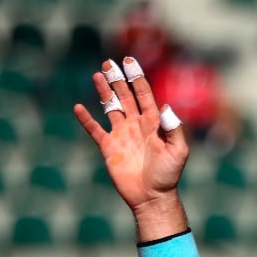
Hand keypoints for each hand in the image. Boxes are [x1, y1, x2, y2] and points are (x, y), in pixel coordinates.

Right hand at [73, 59, 188, 216]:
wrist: (152, 196)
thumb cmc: (169, 175)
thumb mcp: (178, 151)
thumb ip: (173, 129)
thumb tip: (164, 106)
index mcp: (153, 123)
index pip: (144, 94)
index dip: (137, 78)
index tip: (129, 60)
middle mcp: (136, 125)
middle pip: (125, 96)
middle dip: (118, 79)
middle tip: (108, 63)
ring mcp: (121, 135)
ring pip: (110, 108)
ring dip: (103, 92)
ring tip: (97, 75)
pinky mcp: (109, 148)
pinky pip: (95, 130)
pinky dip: (87, 120)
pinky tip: (78, 108)